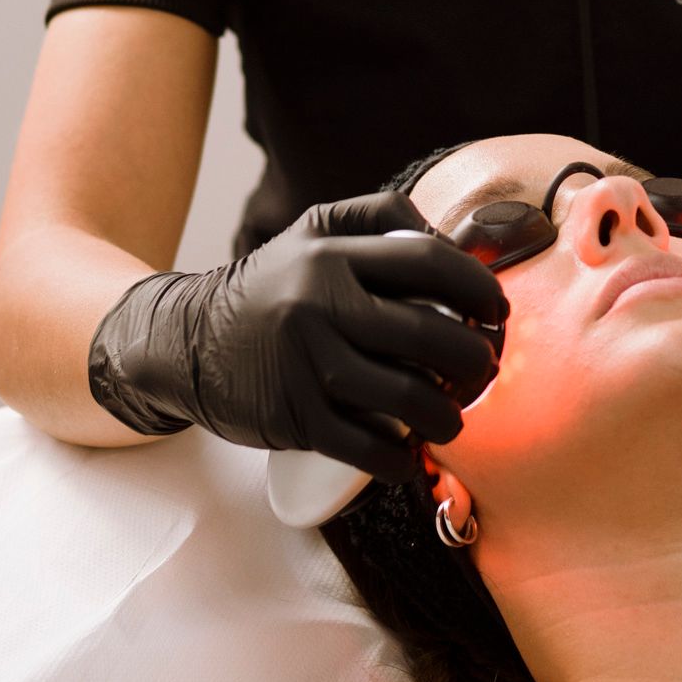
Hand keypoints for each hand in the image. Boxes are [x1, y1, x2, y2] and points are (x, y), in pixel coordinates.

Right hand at [88, 190, 508, 480]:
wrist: (184, 341)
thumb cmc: (272, 286)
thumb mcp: (315, 232)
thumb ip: (383, 222)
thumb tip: (460, 244)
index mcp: (330, 251)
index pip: (429, 261)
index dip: (479, 287)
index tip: (497, 311)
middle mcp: (318, 301)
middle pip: (430, 333)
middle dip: (475, 360)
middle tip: (483, 371)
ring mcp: (306, 362)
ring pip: (407, 397)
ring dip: (448, 418)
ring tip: (452, 420)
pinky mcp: (294, 416)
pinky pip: (367, 447)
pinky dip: (400, 460)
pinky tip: (410, 457)